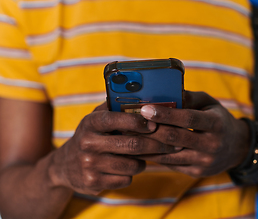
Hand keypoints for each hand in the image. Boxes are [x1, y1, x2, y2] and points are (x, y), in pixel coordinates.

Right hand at [49, 103, 180, 194]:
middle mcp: (87, 142)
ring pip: (132, 164)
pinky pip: (126, 179)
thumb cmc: (91, 137)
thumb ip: (114, 108)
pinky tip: (126, 168)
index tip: (155, 123)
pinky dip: (132, 174)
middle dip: (156, 144)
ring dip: (143, 161)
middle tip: (172, 144)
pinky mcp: (92, 182)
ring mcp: (89, 164)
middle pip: (132, 144)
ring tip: (142, 156)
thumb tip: (143, 95)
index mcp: (90, 122)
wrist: (65, 166)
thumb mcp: (96, 119)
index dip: (139, 122)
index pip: (117, 119)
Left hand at [136, 91, 249, 177]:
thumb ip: (190, 98)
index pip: (188, 119)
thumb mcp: (210, 103)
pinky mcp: (196, 172)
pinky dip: (153, 156)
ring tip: (130, 136)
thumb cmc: (218, 120)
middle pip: (175, 138)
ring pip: (169, 155)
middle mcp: (212, 144)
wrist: (236, 148)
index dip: (166, 114)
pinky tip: (140, 148)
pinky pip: (170, 165)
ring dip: (147, 145)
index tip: (145, 109)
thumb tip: (166, 93)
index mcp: (216, 124)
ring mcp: (204, 161)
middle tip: (130, 122)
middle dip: (151, 130)